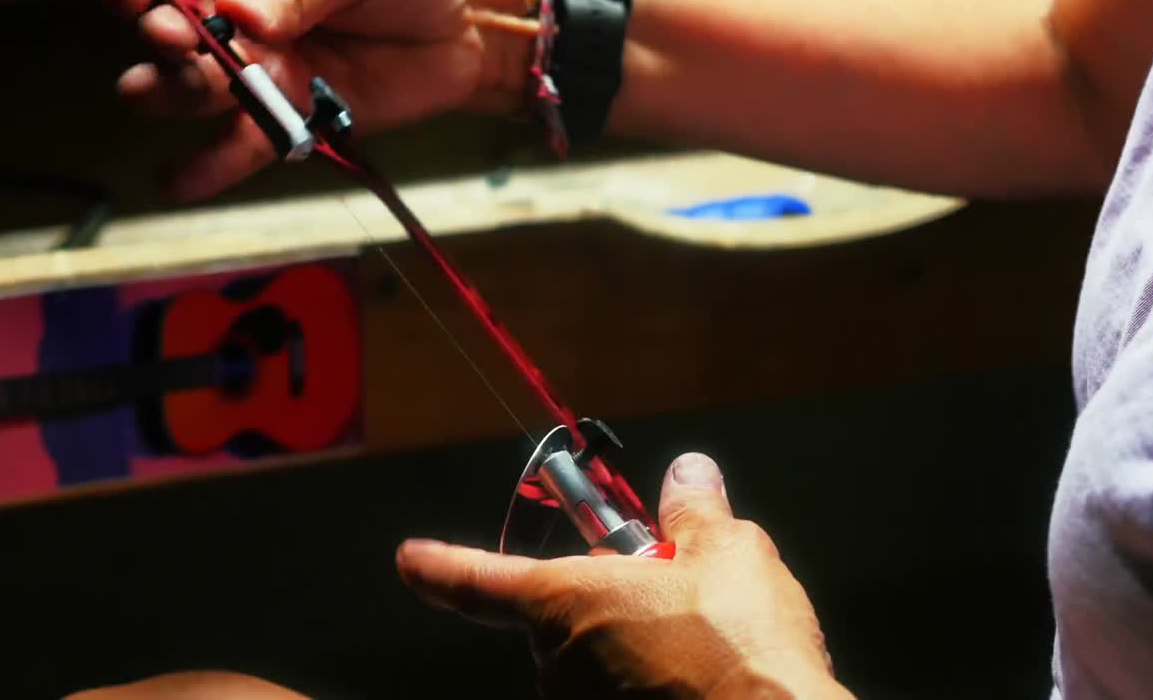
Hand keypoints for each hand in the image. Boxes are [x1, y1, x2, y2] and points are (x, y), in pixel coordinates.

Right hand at [103, 0, 537, 200]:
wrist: (467, 27)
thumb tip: (239, 12)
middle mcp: (239, 23)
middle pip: (172, 37)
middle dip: (160, 39)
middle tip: (172, 40)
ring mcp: (262, 74)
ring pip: (193, 91)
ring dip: (169, 93)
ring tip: (165, 89)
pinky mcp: (292, 119)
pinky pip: (243, 145)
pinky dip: (208, 166)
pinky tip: (177, 179)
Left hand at [396, 453, 854, 698]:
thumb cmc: (741, 646)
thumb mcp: (730, 553)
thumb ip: (695, 512)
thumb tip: (688, 474)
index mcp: (566, 600)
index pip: (480, 581)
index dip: (442, 567)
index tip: (411, 559)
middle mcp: (559, 662)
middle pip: (564, 618)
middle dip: (609, 601)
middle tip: (677, 593)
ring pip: (597, 665)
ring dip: (634, 648)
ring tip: (704, 644)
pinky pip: (620, 696)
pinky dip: (649, 686)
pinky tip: (699, 682)